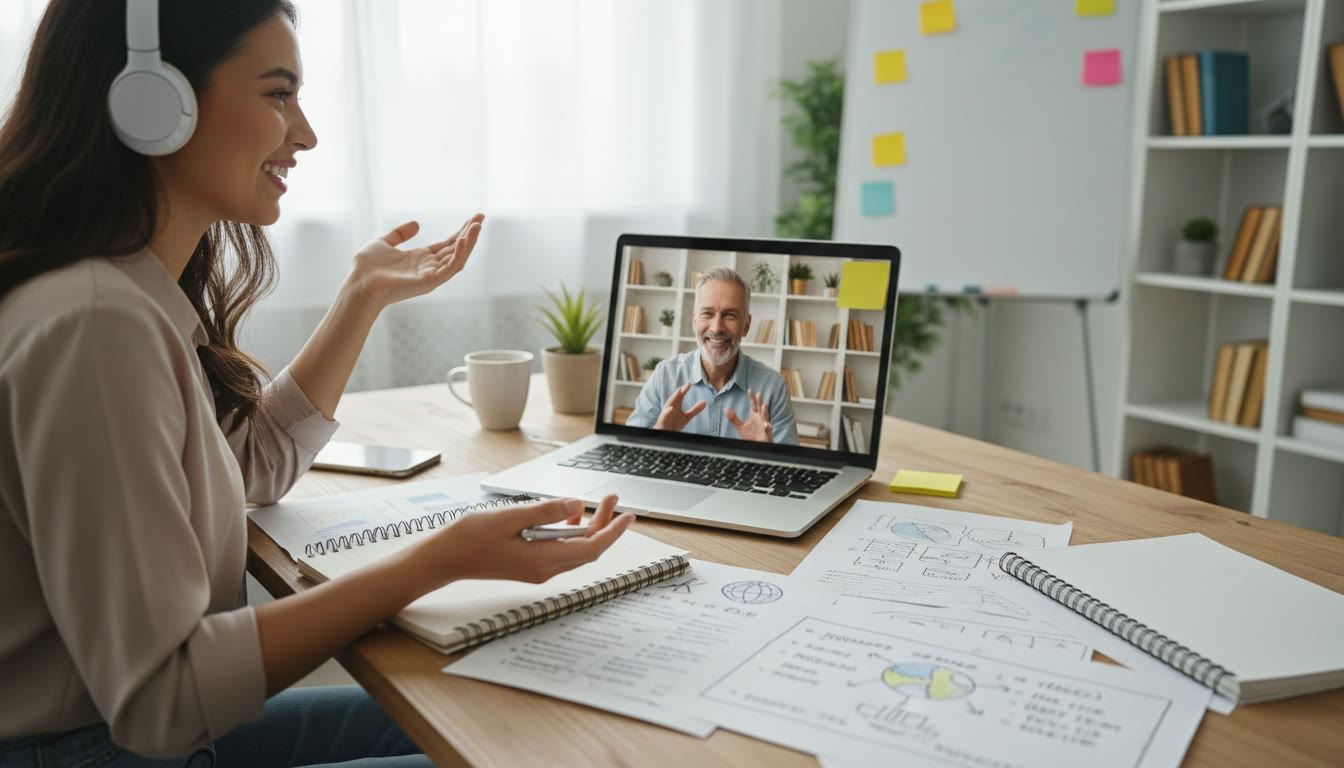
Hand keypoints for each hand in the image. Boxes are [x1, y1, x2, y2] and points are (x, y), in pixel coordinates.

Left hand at [346, 214, 484, 309]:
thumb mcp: (383, 242)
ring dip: (469, 242)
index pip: (448, 244)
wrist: (358, 284)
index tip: (473, 218)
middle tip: (481, 217)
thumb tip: (417, 223)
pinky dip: (459, 254)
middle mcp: (429, 267)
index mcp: (421, 259)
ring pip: (458, 259)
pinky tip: (463, 240)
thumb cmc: (366, 268)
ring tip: (477, 226)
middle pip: (457, 249)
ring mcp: (431, 276)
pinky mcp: (429, 282)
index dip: (461, 231)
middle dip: (470, 233)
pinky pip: (450, 269)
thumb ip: (399, 234)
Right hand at [411, 494, 632, 589]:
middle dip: (604, 524)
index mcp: (543, 560)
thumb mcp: (510, 518)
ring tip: (595, 504)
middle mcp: (545, 569)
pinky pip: (559, 550)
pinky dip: (569, 532)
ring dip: (588, 527)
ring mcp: (537, 569)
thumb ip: (545, 511)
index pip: (591, 547)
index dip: (613, 532)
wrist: (444, 558)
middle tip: (612, 499)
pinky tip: (566, 516)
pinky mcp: (529, 564)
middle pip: (587, 549)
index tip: (627, 515)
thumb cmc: (470, 538)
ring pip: (574, 549)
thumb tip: (575, 506)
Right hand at [653, 382, 705, 431]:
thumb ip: (695, 409)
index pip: (681, 395)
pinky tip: (671, 409)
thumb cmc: (674, 423)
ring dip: (675, 397)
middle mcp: (671, 406)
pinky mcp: (664, 418)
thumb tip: (704, 402)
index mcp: (676, 404)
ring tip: (680, 391)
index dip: (685, 389)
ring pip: (671, 403)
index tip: (689, 383)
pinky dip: (668, 411)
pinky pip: (666, 414)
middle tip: (687, 384)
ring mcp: (667, 412)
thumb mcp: (687, 417)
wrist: (665, 433)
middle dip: (681, 390)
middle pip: (676, 396)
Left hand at [726, 389, 772, 442]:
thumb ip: (733, 418)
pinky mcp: (767, 431)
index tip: (749, 390)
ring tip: (764, 404)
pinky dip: (767, 426)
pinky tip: (766, 425)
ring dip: (765, 411)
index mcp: (754, 415)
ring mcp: (764, 424)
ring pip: (765, 416)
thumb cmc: (750, 436)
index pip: (753, 404)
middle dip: (759, 401)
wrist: (756, 446)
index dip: (752, 398)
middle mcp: (760, 418)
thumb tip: (726, 409)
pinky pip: (767, 428)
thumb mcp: (740, 426)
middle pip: (759, 407)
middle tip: (758, 394)